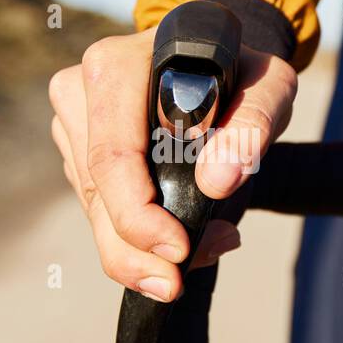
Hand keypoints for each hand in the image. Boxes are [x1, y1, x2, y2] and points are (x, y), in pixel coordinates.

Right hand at [49, 28, 296, 301]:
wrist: (219, 58)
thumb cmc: (242, 70)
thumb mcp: (269, 88)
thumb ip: (251, 127)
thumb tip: (218, 181)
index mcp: (115, 68)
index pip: (113, 156)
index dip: (139, 215)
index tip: (179, 251)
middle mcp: (80, 92)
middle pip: (97, 193)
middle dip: (137, 250)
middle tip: (178, 284)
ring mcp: (73, 123)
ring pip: (93, 210)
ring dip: (139, 250)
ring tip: (206, 249)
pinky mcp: (77, 150)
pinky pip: (97, 208)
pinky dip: (135, 237)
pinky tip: (180, 242)